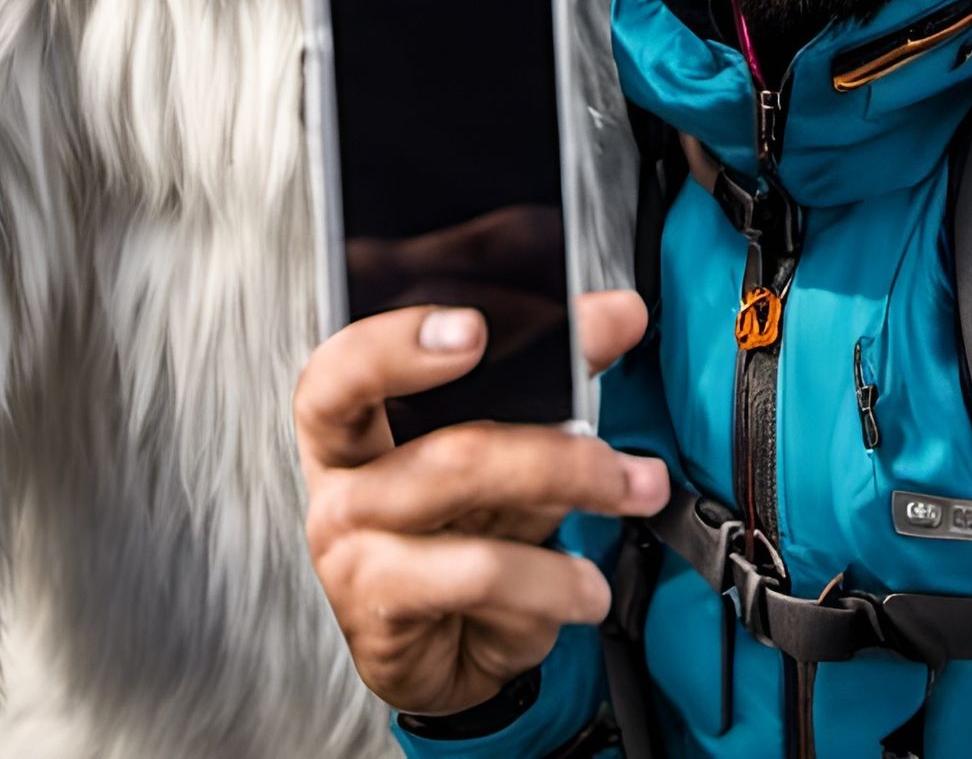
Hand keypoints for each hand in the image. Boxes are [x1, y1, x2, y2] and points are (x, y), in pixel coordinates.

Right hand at [294, 291, 666, 718]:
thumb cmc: (458, 533)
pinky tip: (585, 588)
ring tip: (630, 497)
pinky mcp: (384, 615)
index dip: (395, 344)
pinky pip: (481, 578)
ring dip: (570, 494)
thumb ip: (549, 378)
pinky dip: (551, 581)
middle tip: (608, 448)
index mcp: (350, 422)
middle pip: (441, 446)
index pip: (342, 369)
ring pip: (472, 506)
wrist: (440, 656)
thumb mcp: (499, 448)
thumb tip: (618, 315)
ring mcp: (353, 553)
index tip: (476, 329)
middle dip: (546, 447)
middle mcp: (340, 484)